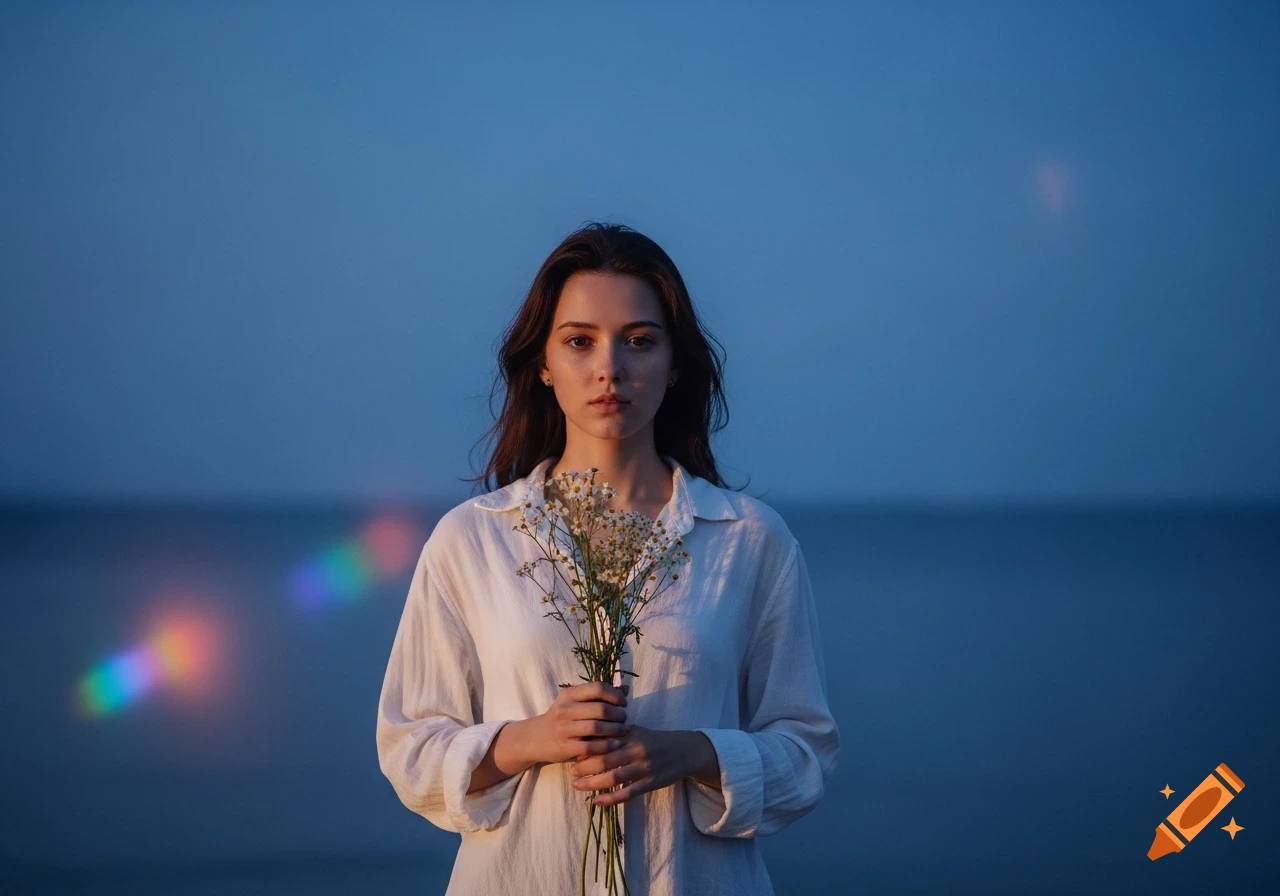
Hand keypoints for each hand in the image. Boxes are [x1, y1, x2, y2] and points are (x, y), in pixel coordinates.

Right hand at [522, 680, 630, 766]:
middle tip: (625, 719)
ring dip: (616, 730)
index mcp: (569, 694)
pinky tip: (615, 744)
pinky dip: (607, 746)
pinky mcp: (564, 747)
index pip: (598, 688)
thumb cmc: (562, 718)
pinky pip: (591, 747)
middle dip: (618, 714)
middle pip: (601, 709)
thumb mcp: (575, 702)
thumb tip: (626, 689)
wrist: (535, 738)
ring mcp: (564, 729)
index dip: (615, 695)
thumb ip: (599, 695)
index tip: (623, 703)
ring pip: (597, 728)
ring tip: (624, 730)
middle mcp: (565, 709)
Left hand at [568, 724, 693, 806]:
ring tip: (577, 785)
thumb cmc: (654, 740)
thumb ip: (614, 734)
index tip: (572, 751)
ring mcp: (643, 768)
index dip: (585, 747)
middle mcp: (636, 750)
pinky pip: (626, 794)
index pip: (603, 740)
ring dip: (592, 784)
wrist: (684, 751)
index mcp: (630, 735)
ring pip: (613, 778)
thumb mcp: (635, 731)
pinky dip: (610, 799)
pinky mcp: (650, 783)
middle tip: (571, 771)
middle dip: (584, 767)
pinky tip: (596, 801)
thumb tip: (587, 740)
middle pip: (604, 760)